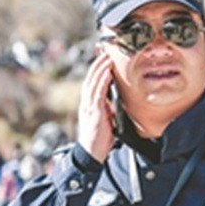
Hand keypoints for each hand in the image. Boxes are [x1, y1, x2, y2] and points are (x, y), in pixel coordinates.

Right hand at [77, 48, 117, 163]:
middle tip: (105, 52)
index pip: (92, 82)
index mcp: (89, 103)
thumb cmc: (100, 138)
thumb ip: (109, 108)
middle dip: (98, 64)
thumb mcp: (106, 119)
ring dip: (100, 69)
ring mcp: (89, 106)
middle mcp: (87, 102)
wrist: (92, 152)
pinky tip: (108, 74)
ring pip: (93, 82)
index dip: (96, 69)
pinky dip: (102, 81)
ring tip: (107, 58)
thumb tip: (117, 98)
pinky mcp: (94, 112)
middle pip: (91, 78)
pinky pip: (98, 93)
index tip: (103, 58)